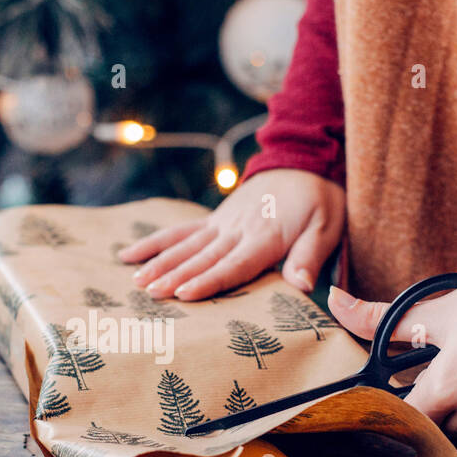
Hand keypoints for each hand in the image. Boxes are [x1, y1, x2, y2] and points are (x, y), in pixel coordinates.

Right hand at [118, 168, 345, 299]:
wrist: (303, 161)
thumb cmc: (320, 201)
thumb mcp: (327, 227)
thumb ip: (309, 256)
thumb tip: (300, 285)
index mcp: (265, 237)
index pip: (234, 264)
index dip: (209, 281)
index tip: (185, 294)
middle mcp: (237, 230)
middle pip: (203, 257)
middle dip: (175, 275)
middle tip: (150, 293)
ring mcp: (221, 223)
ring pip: (186, 244)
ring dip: (159, 262)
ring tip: (136, 281)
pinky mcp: (213, 219)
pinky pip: (180, 231)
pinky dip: (155, 242)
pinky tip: (129, 254)